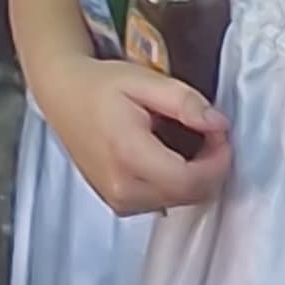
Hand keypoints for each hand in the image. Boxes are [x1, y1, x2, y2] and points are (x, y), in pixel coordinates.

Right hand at [42, 56, 232, 220]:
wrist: (62, 95)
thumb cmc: (101, 85)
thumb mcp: (145, 80)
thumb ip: (184, 102)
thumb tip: (219, 124)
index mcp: (128, 155)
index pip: (190, 180)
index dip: (217, 162)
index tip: (222, 135)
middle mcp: (122, 188)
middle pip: (189, 195)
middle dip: (211, 168)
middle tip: (211, 134)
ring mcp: (118, 201)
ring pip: (178, 201)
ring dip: (195, 176)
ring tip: (191, 142)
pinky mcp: (118, 204)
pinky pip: (162, 202)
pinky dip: (177, 183)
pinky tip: (172, 156)